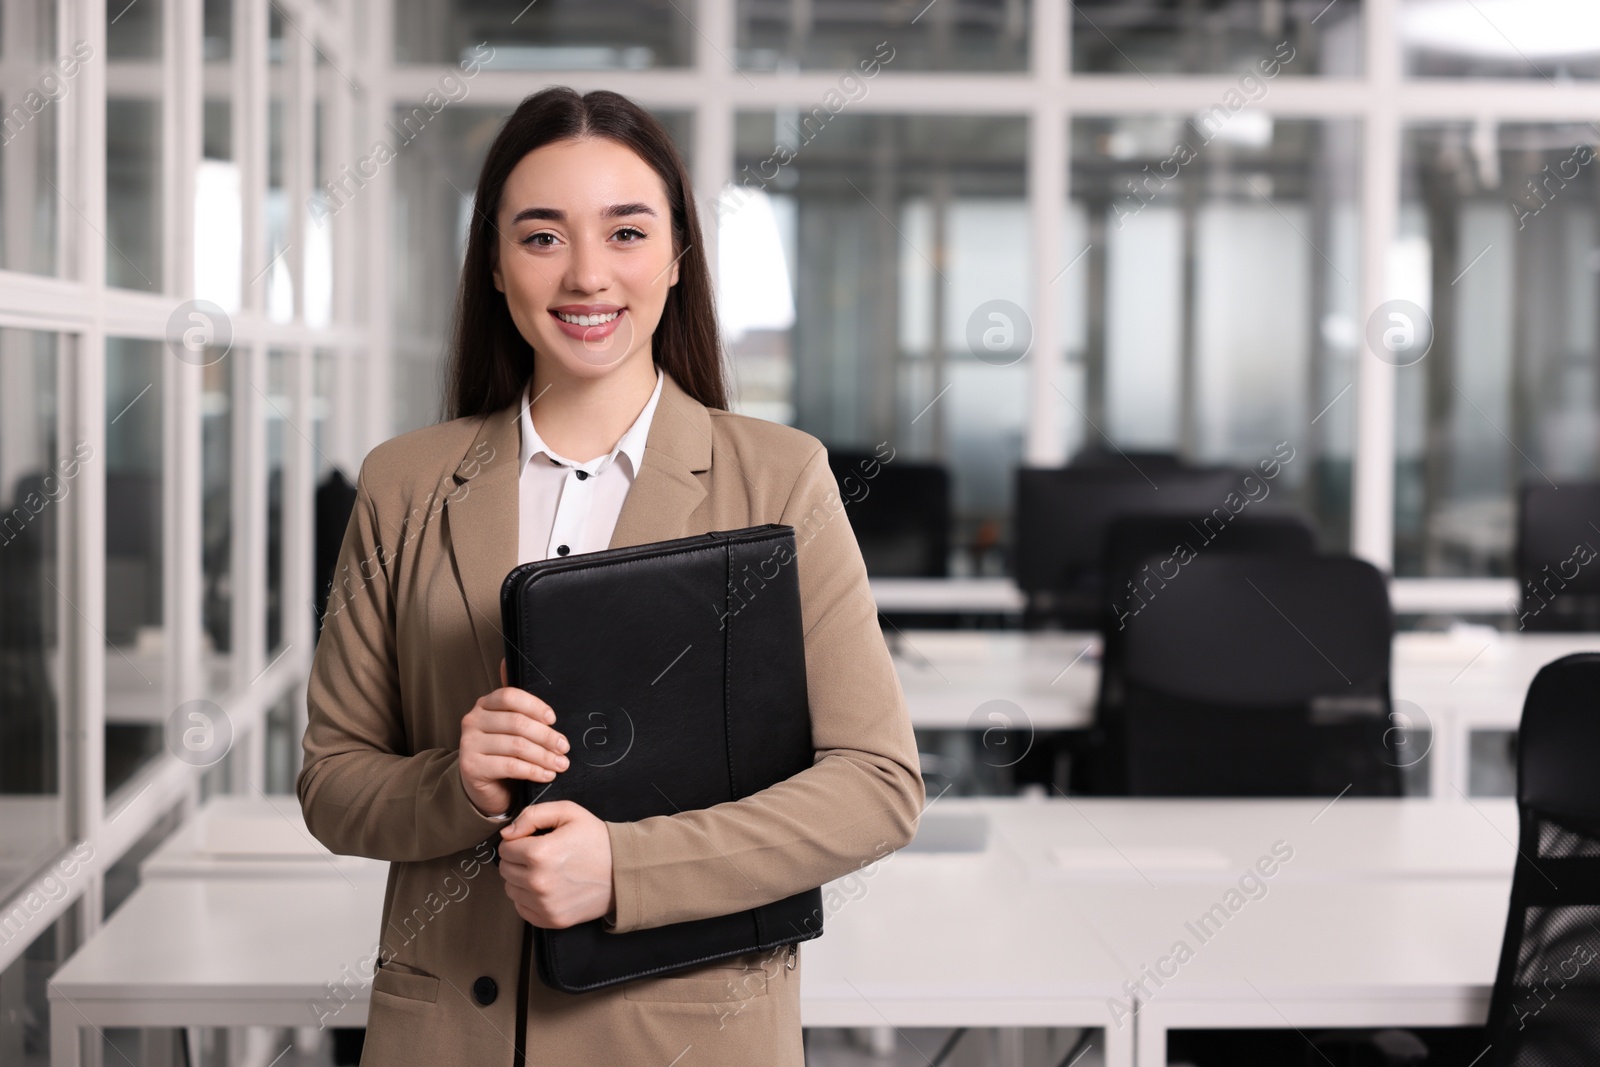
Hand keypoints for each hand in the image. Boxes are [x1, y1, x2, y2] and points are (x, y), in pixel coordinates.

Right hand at [458, 659, 570, 817]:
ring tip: (561, 764)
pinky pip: (510, 766)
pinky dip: (534, 771)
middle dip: (546, 736)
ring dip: (544, 756)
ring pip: (516, 746)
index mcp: (485, 704)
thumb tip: (506, 661)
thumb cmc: (502, 751)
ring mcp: (469, 744)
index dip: (535, 706)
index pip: (510, 696)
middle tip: (564, 747)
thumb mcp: (510, 724)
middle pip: (517, 723)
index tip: (554, 719)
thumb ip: (516, 701)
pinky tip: (547, 775)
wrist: (483, 785)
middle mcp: (473, 720)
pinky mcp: (472, 767)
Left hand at [498, 800, 615, 927]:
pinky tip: (548, 887)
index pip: (505, 849)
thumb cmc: (597, 840)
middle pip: (505, 870)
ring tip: (546, 871)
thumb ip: (532, 815)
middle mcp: (539, 883)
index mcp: (540, 854)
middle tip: (540, 856)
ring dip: (522, 880)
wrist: (623, 872)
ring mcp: (545, 904)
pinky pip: (522, 909)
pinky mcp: (552, 920)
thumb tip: (507, 833)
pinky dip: (529, 899)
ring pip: (511, 890)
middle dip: (517, 860)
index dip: (517, 841)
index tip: (533, 841)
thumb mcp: (568, 813)